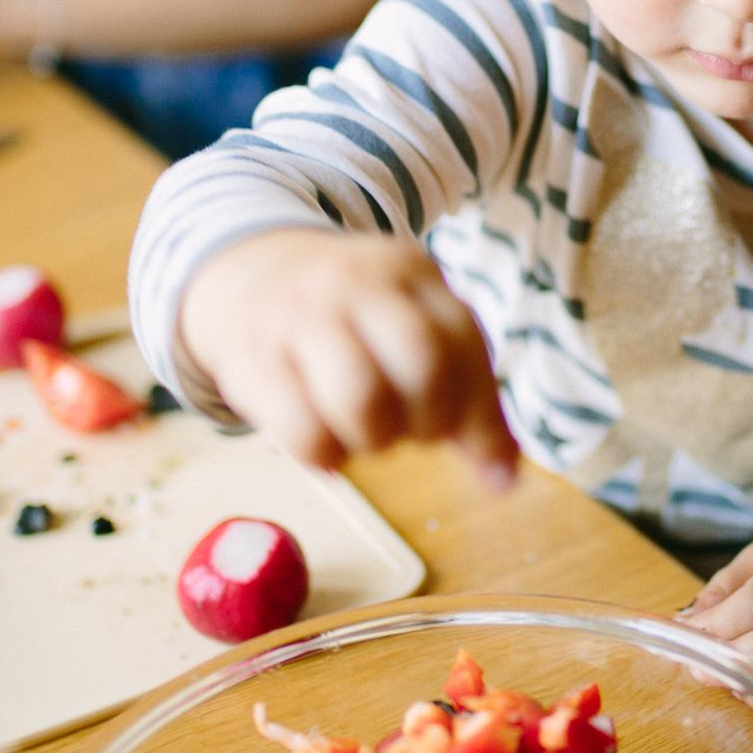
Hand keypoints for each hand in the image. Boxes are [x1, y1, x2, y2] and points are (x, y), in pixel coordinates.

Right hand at [182, 229, 519, 489]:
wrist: (248, 273)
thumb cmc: (352, 321)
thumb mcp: (412, 328)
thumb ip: (464, 395)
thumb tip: (504, 480)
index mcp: (410, 271)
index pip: (463, 342)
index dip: (481, 415)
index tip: (485, 460)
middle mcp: (358, 284)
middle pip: (420, 362)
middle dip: (430, 421)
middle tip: (414, 434)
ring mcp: (302, 318)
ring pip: (360, 396)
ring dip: (376, 439)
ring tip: (369, 436)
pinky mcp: (255, 362)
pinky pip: (303, 431)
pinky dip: (327, 456)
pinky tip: (327, 444)